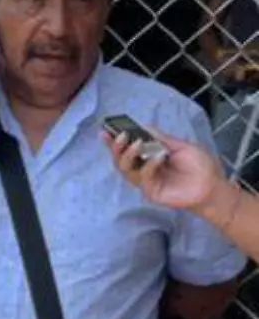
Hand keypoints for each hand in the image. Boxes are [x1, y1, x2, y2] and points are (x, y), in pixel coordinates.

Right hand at [106, 124, 231, 216]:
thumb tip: (145, 127)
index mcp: (150, 157)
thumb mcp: (182, 146)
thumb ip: (163, 139)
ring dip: (129, 155)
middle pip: (121, 160)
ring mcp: (146, 181)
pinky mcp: (151, 192)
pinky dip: (149, 165)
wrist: (213, 187)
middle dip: (117, 148)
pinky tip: (159, 157)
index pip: (128, 149)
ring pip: (126, 169)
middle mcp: (145, 169)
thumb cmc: (200, 167)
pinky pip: (143, 178)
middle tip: (121, 136)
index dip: (115, 142)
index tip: (106, 131)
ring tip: (137, 144)